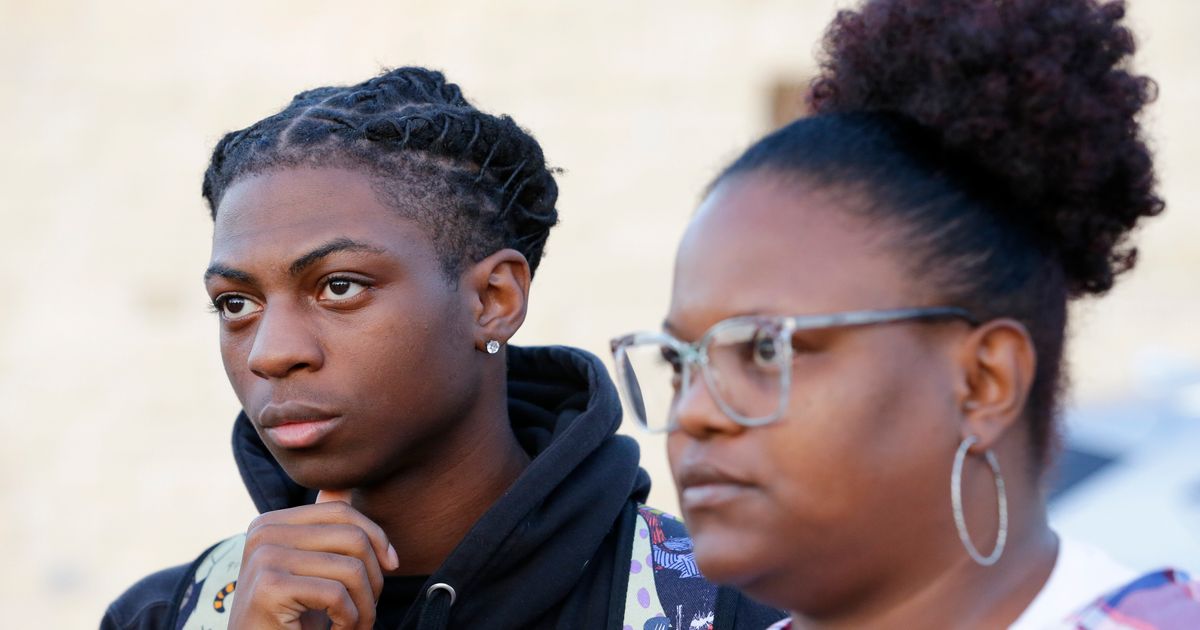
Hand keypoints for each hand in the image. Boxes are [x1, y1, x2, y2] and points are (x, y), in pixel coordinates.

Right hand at [229, 490, 399, 629]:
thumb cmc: (291, 616)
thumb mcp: (309, 567)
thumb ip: (322, 528)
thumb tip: (340, 487)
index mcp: (271, 522)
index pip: (341, 511)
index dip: (377, 537)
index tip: (391, 566)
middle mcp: (263, 532)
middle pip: (352, 538)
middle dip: (374, 578)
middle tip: (368, 610)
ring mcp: (263, 557)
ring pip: (351, 569)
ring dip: (365, 607)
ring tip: (356, 625)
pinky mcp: (270, 587)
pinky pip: (337, 595)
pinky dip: (350, 620)